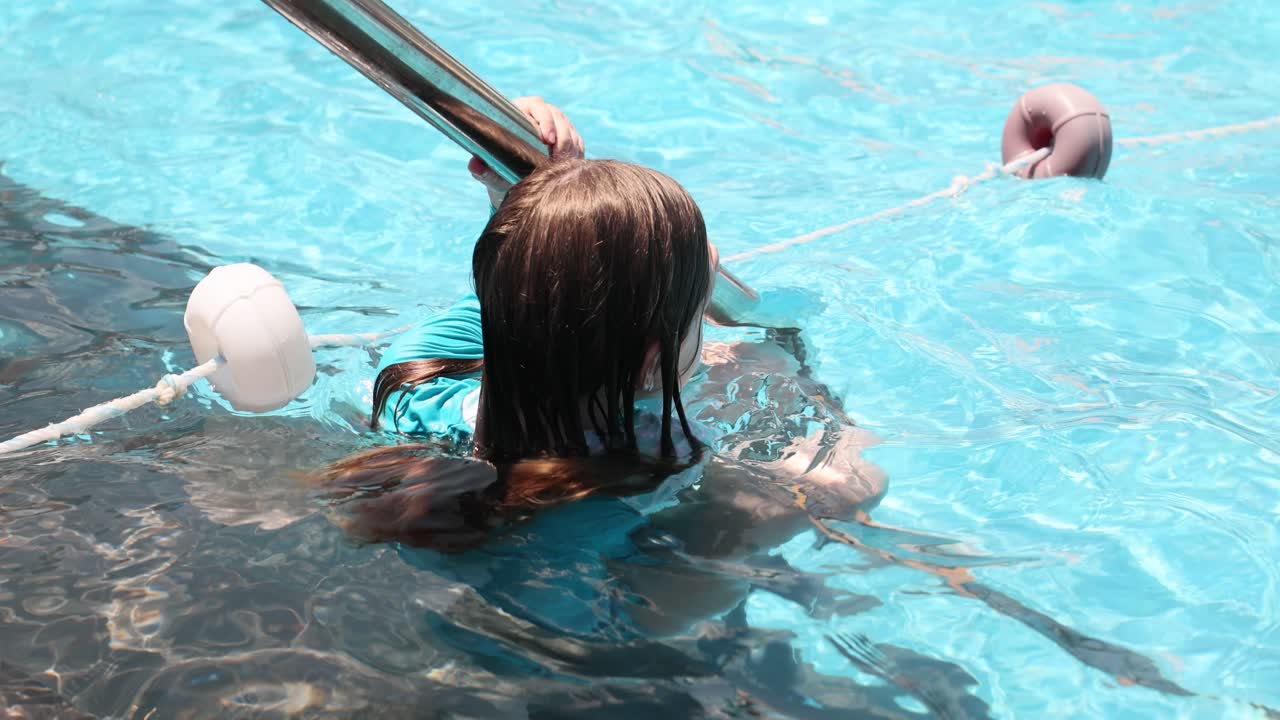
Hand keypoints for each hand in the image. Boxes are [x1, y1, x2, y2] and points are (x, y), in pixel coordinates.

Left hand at [469, 96, 585, 205]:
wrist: (516, 184)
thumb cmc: (500, 173)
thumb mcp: (492, 174)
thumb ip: (484, 170)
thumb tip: (474, 166)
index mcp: (518, 113)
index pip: (535, 105)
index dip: (544, 118)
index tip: (546, 139)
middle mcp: (539, 115)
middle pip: (557, 115)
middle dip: (560, 134)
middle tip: (557, 154)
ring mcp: (555, 126)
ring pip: (569, 128)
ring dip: (569, 145)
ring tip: (562, 162)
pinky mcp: (568, 138)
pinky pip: (577, 141)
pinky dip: (576, 152)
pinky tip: (570, 165)